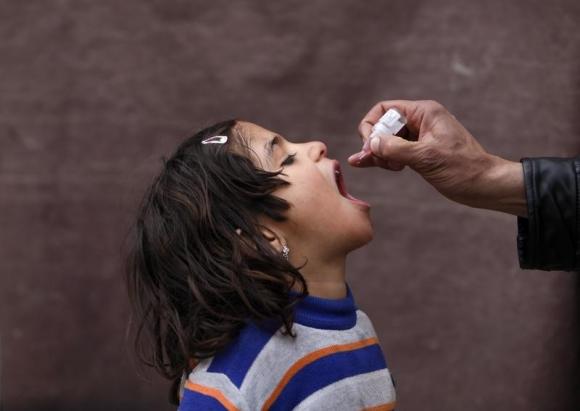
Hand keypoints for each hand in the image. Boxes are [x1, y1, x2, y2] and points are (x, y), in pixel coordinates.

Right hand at [347, 100, 526, 216]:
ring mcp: (421, 137)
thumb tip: (371, 143)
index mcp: (424, 113)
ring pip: (388, 140)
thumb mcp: (426, 157)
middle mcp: (421, 121)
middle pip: (384, 125)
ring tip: (372, 165)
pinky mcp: (421, 152)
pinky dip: (384, 158)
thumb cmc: (463, 169)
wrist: (485, 185)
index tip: (370, 148)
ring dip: (377, 152)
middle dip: (374, 142)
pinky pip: (396, 151)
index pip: (385, 110)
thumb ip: (396, 148)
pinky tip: (372, 165)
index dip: (372, 127)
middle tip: (371, 160)